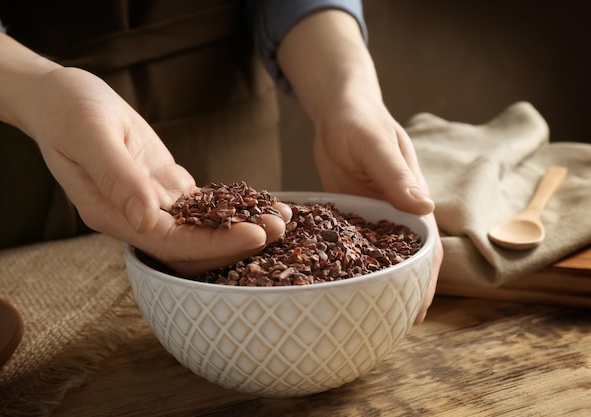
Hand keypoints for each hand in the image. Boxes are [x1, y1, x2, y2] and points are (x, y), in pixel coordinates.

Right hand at [14, 68, 290, 273]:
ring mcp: (152, 202)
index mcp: (113, 215)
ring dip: (241, 225)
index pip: (171, 243)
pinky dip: (231, 205)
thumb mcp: (88, 136)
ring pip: (203, 225)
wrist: (60, 96)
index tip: (253, 236)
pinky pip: (202, 203)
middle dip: (237, 240)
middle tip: (280, 229)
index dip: (213, 244)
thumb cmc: (67, 111)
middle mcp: (136, 217)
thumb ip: (117, 178)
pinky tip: (260, 201)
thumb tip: (147, 218)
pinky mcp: (164, 184)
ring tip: (281, 217)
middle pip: (193, 243)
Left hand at [313, 94, 442, 323]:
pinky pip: (348, 245)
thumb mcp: (377, 145)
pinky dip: (347, 266)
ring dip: (374, 284)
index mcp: (412, 199)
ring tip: (365, 316)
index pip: (426, 246)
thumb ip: (396, 175)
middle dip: (401, 291)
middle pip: (402, 259)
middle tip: (389, 326)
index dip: (425, 279)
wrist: (338, 113)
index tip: (420, 308)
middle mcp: (395, 213)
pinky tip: (336, 285)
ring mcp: (370, 216)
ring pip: (376, 257)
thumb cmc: (361, 122)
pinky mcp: (347, 214)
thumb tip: (425, 209)